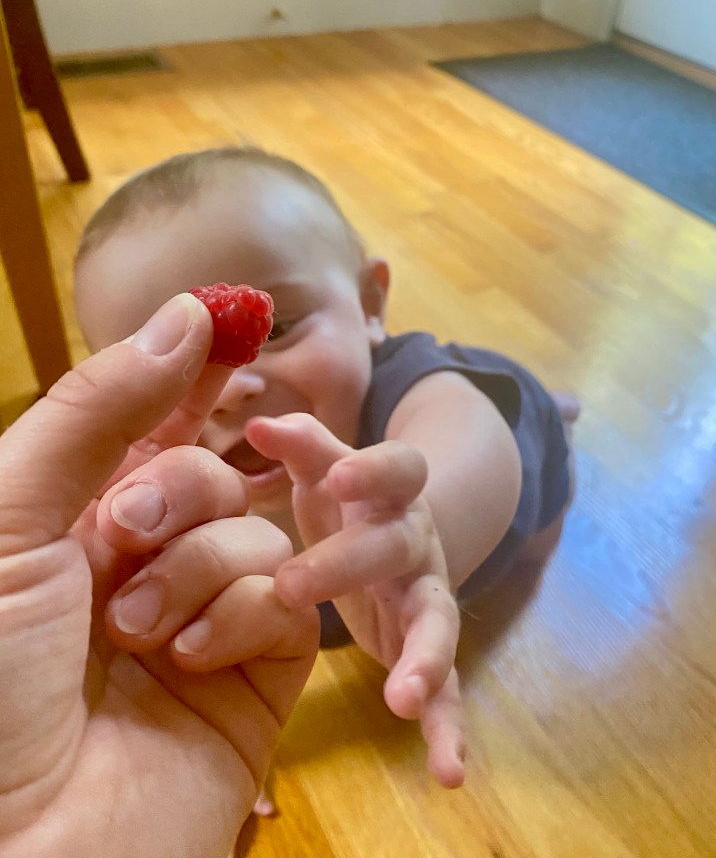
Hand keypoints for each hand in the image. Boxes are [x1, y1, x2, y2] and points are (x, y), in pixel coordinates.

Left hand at [0, 295, 317, 857]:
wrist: (28, 848)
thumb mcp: (12, 519)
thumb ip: (97, 411)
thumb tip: (185, 313)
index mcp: (74, 521)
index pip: (149, 426)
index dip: (189, 375)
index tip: (234, 321)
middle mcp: (144, 562)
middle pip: (212, 473)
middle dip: (179, 491)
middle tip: (125, 534)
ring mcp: (206, 614)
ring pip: (256, 533)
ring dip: (198, 570)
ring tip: (138, 633)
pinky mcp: (260, 668)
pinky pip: (286, 599)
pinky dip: (241, 617)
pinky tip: (187, 662)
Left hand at [246, 413, 464, 788]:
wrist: (401, 536)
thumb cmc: (348, 502)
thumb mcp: (327, 469)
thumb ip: (303, 445)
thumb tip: (259, 420)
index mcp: (388, 492)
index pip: (398, 467)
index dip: (372, 469)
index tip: (336, 475)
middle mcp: (414, 539)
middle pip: (397, 544)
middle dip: (350, 562)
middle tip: (290, 587)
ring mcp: (428, 593)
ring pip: (437, 618)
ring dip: (425, 656)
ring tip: (402, 700)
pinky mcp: (427, 645)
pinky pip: (446, 686)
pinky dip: (448, 726)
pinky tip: (449, 773)